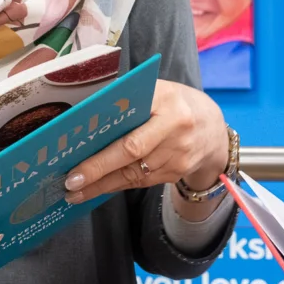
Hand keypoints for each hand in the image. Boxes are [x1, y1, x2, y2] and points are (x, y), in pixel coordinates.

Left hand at [65, 82, 227, 201]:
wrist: (213, 128)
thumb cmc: (174, 103)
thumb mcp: (157, 90)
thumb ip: (128, 97)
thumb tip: (84, 111)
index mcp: (167, 100)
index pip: (132, 120)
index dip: (104, 139)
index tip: (76, 149)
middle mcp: (176, 129)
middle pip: (131, 152)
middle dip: (97, 169)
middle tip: (70, 181)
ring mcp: (178, 155)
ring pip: (134, 173)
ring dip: (102, 185)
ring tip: (74, 193)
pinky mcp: (176, 173)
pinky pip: (141, 182)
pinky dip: (117, 185)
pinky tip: (96, 190)